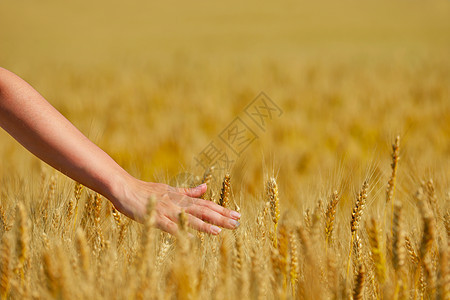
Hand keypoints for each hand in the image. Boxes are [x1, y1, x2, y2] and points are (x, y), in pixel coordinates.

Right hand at [111, 177, 240, 234]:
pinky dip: (180, 231)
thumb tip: (205, 188)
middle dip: (221, 217)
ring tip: (220, 230)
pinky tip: (190, 238)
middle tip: (237, 222)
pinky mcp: (155, 217)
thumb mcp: (170, 189)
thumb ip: (188, 191)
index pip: (206, 205)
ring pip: (189, 218)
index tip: (237, 214)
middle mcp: (178, 203)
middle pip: (203, 211)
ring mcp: (167, 210)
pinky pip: (169, 226)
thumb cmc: (147, 190)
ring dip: (205, 225)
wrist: (125, 188)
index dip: (222, 210)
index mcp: (182, 198)